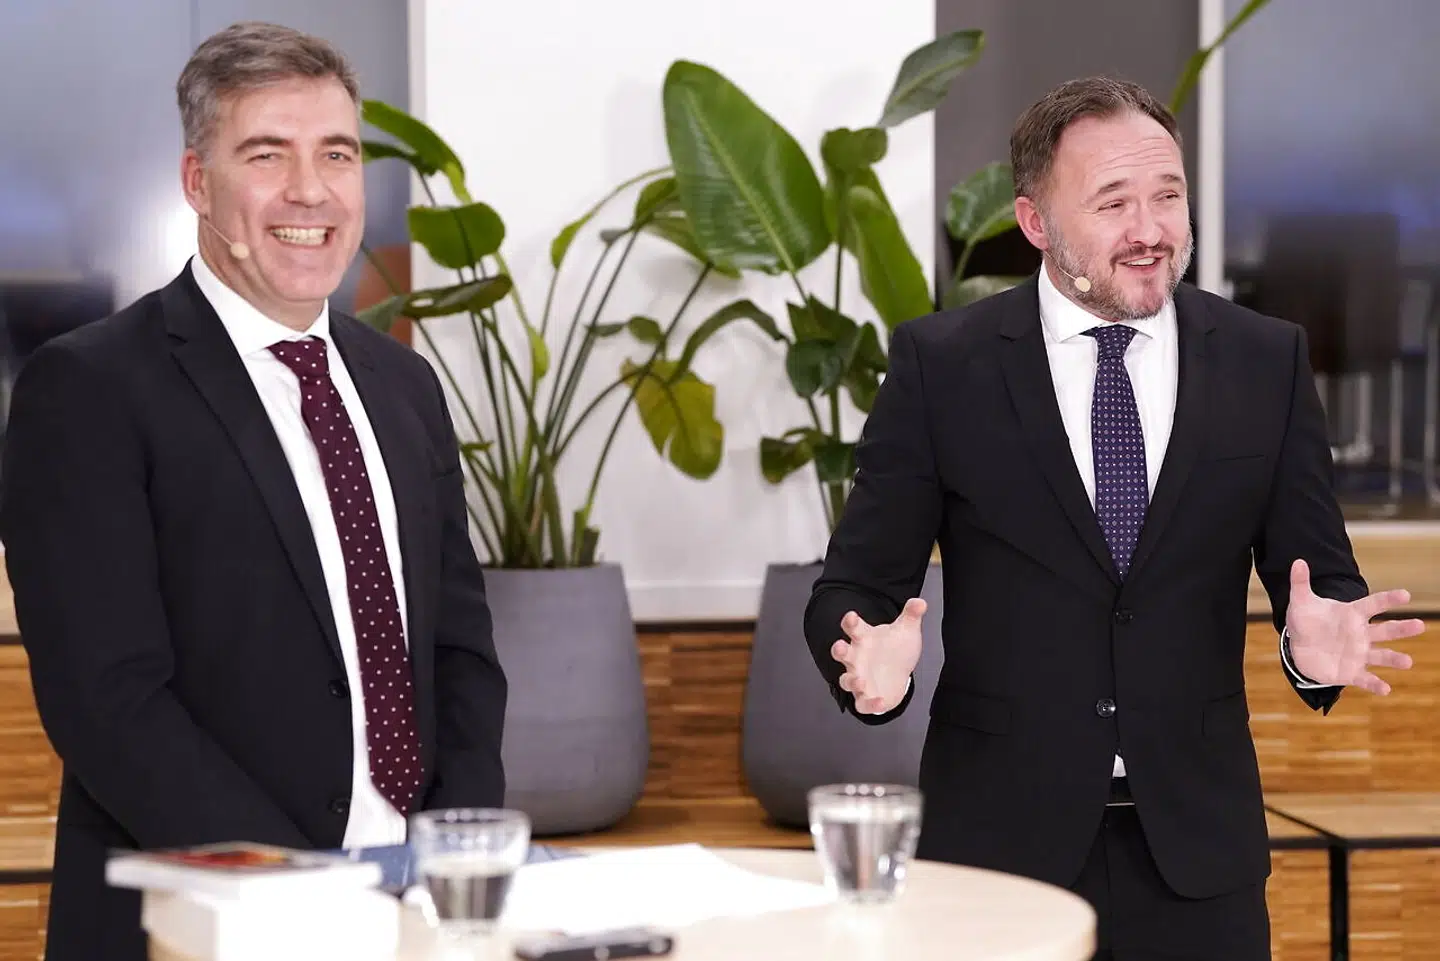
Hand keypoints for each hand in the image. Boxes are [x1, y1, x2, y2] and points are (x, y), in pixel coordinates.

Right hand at [830, 598, 925, 714]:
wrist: (899, 672)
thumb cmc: (896, 648)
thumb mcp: (906, 630)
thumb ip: (911, 615)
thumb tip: (920, 601)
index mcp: (864, 638)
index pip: (853, 627)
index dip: (850, 622)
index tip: (852, 616)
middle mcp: (856, 658)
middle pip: (842, 653)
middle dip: (839, 650)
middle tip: (839, 646)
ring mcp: (859, 678)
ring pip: (846, 681)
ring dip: (851, 681)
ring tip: (860, 681)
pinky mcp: (865, 697)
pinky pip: (862, 703)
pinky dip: (869, 704)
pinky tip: (880, 702)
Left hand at [1285, 559, 1422, 694]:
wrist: (1300, 646)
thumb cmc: (1307, 621)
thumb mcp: (1301, 601)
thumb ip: (1300, 582)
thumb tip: (1298, 561)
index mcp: (1352, 614)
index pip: (1373, 604)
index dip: (1388, 599)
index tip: (1405, 594)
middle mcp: (1361, 634)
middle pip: (1385, 630)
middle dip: (1402, 629)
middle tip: (1419, 625)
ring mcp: (1359, 653)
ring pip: (1381, 656)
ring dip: (1394, 659)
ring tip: (1408, 662)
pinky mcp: (1352, 672)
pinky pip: (1366, 679)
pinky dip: (1375, 684)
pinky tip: (1385, 689)